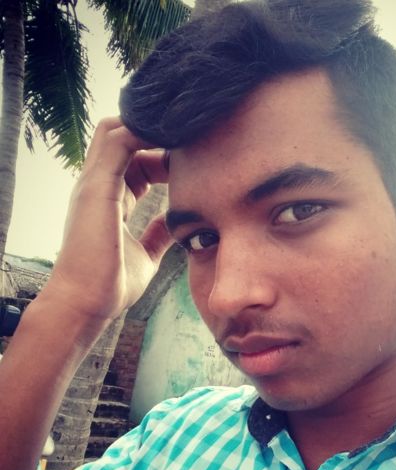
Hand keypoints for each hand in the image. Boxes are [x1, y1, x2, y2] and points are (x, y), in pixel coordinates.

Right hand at [42, 118, 173, 323]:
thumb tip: (173, 224)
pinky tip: (171, 137)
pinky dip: (142, 132)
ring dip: (149, 127)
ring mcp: (94, 184)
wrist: (89, 304)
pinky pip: (116, 142)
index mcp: (109, 198)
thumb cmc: (112, 284)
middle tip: (190, 145)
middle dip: (156, 136)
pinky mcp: (97, 188)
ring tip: (182, 132)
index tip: (193, 164)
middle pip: (123, 138)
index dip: (163, 156)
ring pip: (115, 130)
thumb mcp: (145, 255)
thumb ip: (157, 235)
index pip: (134, 159)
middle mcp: (99, 185)